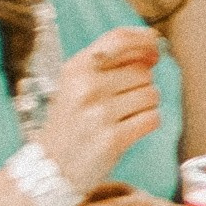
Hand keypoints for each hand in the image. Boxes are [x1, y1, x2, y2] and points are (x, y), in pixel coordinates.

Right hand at [37, 27, 162, 192]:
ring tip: (124, 116)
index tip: (154, 50)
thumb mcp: (76, 84)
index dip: (144, 40)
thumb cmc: (71, 122)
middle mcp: (86, 87)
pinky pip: (152, 118)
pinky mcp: (113, 140)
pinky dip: (148, 123)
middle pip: (142, 71)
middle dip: (142, 84)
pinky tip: (130, 129)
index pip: (119, 38)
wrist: (51, 167)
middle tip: (124, 101)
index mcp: (76, 68)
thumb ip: (108, 63)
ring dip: (146, 105)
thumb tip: (152, 47)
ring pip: (151, 95)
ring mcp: (99, 114)